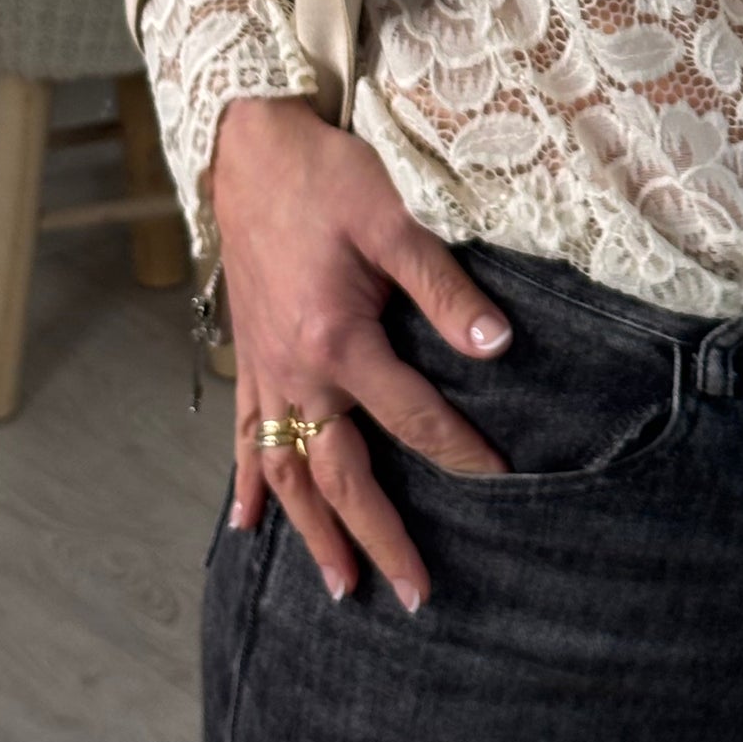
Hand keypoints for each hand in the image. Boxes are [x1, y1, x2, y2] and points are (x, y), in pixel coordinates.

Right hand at [212, 94, 513, 610]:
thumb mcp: (393, 222)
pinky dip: (248, 486)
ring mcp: (265, 372)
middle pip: (342, 475)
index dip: (459, 449)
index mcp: (337, 340)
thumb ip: (445, 289)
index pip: (412, 416)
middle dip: (379, 537)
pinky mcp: (248, 359)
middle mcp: (295, 372)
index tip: (499, 478)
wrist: (250, 149)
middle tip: (415, 592)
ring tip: (341, 586)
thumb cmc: (326, 178)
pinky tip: (248, 526)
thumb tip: (498, 346)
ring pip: (289, 473)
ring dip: (315, 533)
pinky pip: (243, 440)